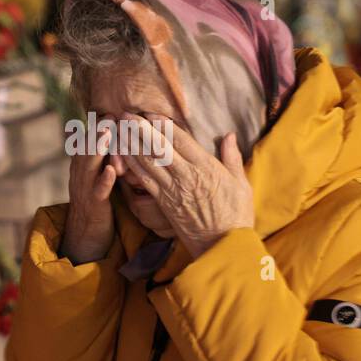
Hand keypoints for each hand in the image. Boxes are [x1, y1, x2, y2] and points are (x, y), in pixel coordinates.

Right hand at [61, 123, 116, 263]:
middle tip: (110, 115)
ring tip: (107, 134)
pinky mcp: (93, 205)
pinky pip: (98, 191)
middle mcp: (80, 173)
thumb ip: (108, 155)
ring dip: (98, 148)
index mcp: (83, 164)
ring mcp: (85, 188)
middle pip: (87, 148)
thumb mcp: (102, 174)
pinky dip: (103, 180)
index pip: (90, 140)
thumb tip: (124, 133)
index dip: (101, 126)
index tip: (114, 111)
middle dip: (99, 131)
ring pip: (89, 165)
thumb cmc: (100, 200)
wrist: (87, 233)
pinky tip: (111, 171)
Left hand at [122, 113, 253, 258]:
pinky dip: (132, 166)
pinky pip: (144, 181)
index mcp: (207, 167)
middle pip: (159, 147)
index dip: (162, 124)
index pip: (181, 140)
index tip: (149, 113)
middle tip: (125, 114)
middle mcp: (187, 176)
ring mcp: (173, 190)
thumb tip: (230, 135)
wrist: (223, 246)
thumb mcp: (241, 184)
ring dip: (131, 144)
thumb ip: (232, 158)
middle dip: (140, 129)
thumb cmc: (236, 215)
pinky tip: (122, 155)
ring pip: (148, 162)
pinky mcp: (164, 203)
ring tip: (118, 129)